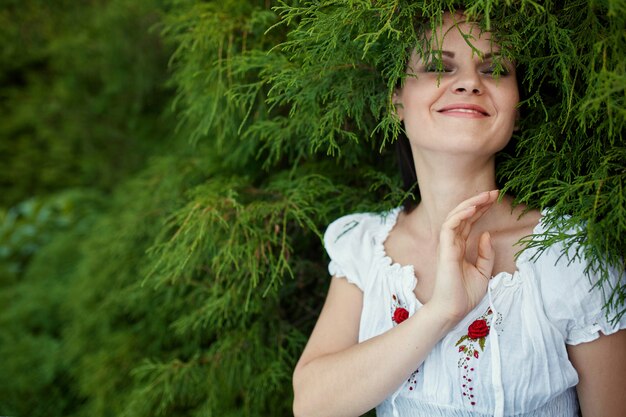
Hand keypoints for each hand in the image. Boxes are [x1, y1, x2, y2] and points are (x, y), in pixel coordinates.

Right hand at [429, 190, 497, 322]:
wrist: (453, 309)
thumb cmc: (465, 294)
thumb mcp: (483, 271)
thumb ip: (486, 253)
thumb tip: (487, 234)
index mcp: (459, 247)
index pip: (468, 222)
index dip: (480, 209)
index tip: (494, 199)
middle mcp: (452, 243)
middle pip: (463, 215)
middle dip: (478, 202)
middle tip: (493, 192)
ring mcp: (447, 245)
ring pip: (455, 216)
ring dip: (470, 204)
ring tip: (485, 196)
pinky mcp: (445, 249)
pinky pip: (449, 226)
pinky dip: (459, 215)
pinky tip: (472, 208)